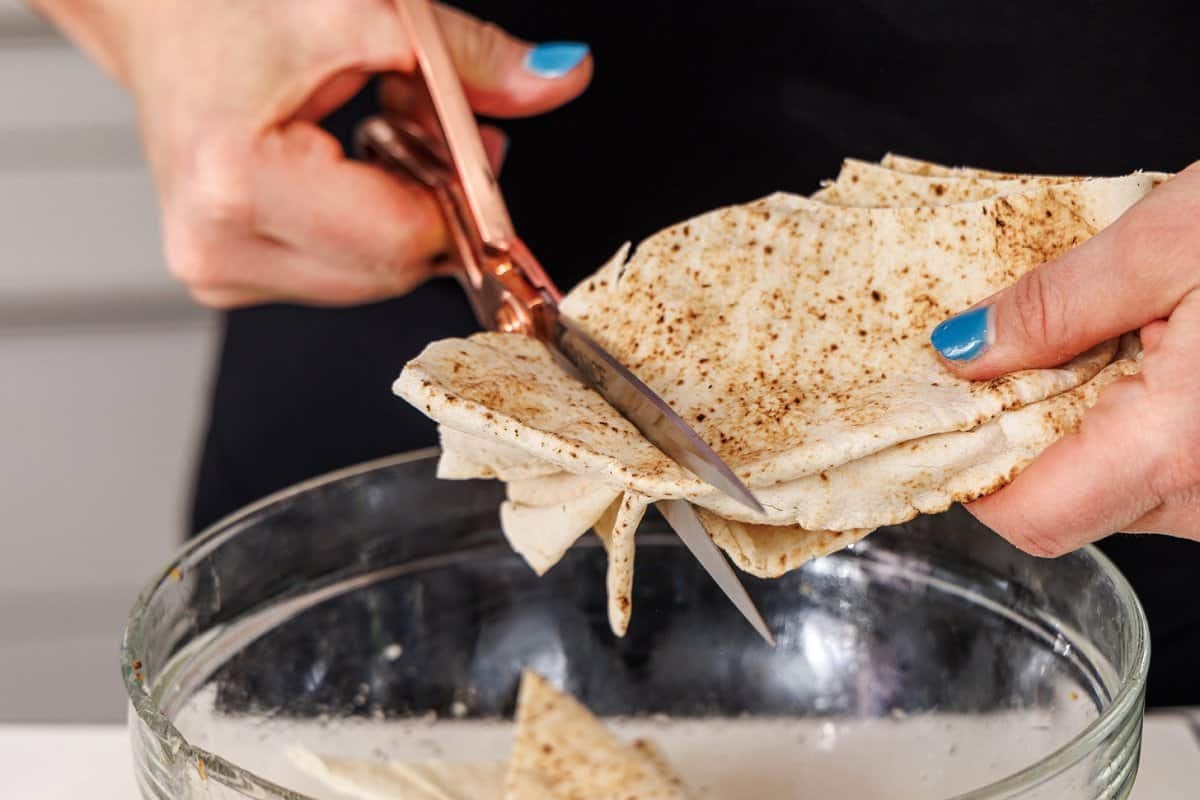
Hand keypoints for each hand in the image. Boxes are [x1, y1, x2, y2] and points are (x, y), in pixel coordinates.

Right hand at [33, 0, 591, 306]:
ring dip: (400, 212)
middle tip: (420, 118)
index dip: (458, 197)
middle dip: (431, 200)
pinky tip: (343, 166)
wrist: (152, 16)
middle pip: (393, 269)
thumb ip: (472, 58)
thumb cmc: (233, 6)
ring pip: (373, 278)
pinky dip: (365, 225)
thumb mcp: (369, 13)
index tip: (480, 147)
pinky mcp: (225, 276)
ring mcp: (217, 271)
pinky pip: (341, 273)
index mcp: (238, 183)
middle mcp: (218, 248)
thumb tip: (562, 78)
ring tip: (372, 130)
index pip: (402, 240)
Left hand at [930, 164, 1199, 555]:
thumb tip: (960, 352)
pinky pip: (1164, 472)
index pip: (1028, 517)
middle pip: (1065, 500)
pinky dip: (1131, 421)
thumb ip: (1057, 304)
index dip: (969, 469)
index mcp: (1184, 447)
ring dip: (1079, 418)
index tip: (945, 406)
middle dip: (1019, 429)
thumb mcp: (1178, 238)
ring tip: (1098, 333)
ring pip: (1115, 487)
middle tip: (1015, 343)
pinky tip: (1149, 353)